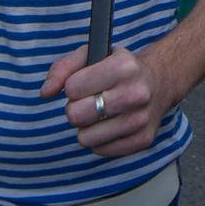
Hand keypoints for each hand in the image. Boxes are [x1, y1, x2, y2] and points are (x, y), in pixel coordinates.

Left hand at [41, 45, 170, 158]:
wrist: (158, 83)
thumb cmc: (118, 68)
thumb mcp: (91, 55)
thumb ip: (62, 68)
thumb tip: (46, 92)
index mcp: (123, 66)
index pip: (72, 88)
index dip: (72, 86)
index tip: (83, 83)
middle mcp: (136, 93)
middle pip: (76, 115)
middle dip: (76, 108)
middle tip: (89, 101)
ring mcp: (141, 119)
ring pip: (86, 138)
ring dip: (87, 127)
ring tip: (100, 114)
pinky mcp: (143, 140)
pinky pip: (100, 150)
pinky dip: (100, 140)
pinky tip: (111, 125)